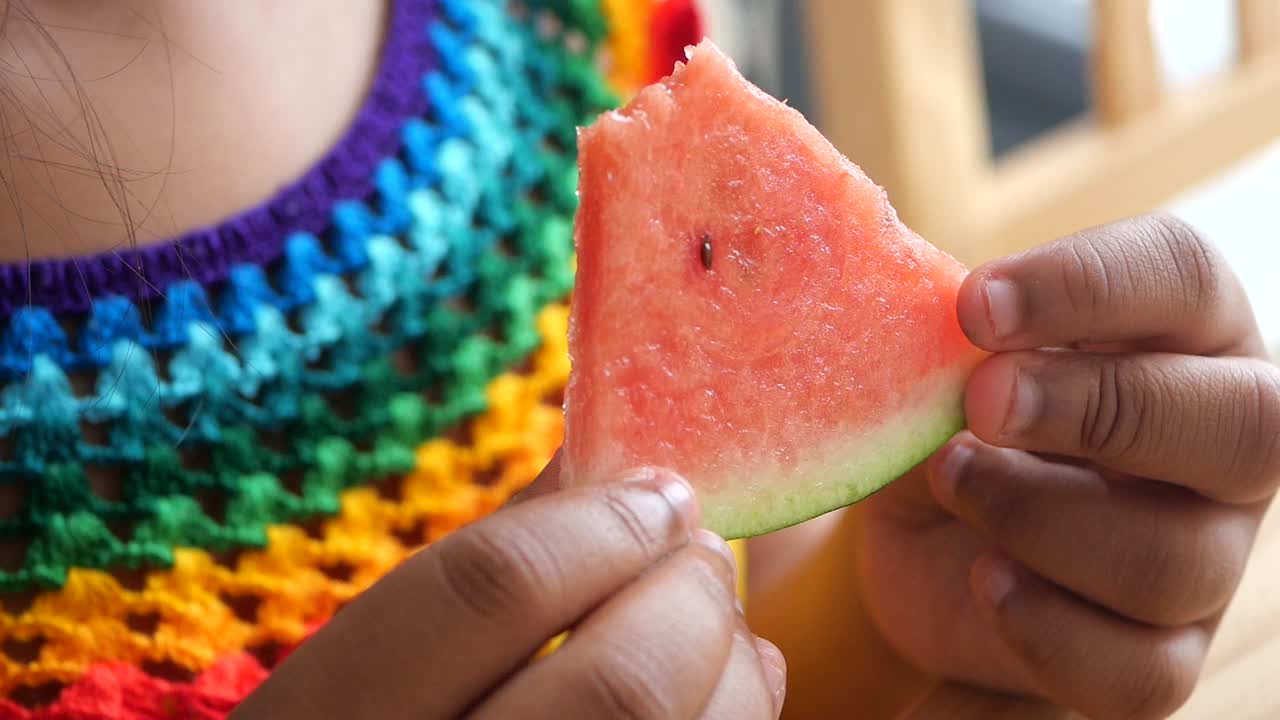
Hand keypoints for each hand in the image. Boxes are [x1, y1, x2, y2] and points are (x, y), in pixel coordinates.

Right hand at [233, 462, 785, 718]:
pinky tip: (725, 696)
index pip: (491, 589)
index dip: (600, 523)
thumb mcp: (373, 669)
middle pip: (624, 683)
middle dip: (691, 594)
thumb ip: (479, 573)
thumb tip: (594, 461)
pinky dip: (743, 718)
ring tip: (712, 629)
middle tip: (701, 554)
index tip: (659, 490)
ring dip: (733, 665)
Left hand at [860, 216, 1278, 719]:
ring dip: (1041, 518)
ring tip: (949, 480)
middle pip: (1240, 426)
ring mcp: (1204, 556)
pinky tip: (983, 581)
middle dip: (1098, 409)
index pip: (1182, 278)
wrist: (922, 534)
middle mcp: (1219, 441)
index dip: (1087, 286)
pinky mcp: (1157, 654)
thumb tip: (927, 320)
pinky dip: (1047, 628)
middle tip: (981, 400)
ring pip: (1174, 560)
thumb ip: (948, 339)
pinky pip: (1139, 674)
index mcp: (1179, 331)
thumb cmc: (949, 415)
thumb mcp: (937, 364)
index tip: (975, 306)